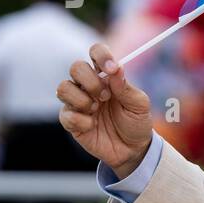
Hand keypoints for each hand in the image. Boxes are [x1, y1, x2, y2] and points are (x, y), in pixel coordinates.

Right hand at [56, 42, 152, 176]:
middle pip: (76, 67)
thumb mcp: (139, 105)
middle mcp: (89, 85)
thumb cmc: (136, 122)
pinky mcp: (70, 120)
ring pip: (63, 87)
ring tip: (97, 110)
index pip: (96, 52)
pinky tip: (92, 125)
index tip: (111, 69)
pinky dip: (81, 120)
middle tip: (106, 97)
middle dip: (91, 81)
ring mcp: (77, 102)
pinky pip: (65, 114)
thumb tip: (116, 69)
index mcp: (106, 76)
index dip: (101, 55)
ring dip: (82, 99)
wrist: (132, 150)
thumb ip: (126, 87)